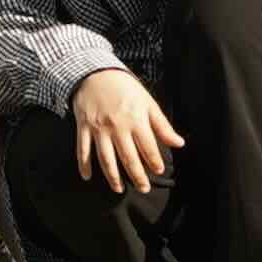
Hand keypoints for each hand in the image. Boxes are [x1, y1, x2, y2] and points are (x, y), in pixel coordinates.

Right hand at [72, 65, 182, 193]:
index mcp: (135, 120)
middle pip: (128, 157)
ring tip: (119, 189)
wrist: (94, 71)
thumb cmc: (124, 87)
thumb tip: (179, 143)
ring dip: (112, 177)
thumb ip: (162, 125)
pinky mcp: (83, 127)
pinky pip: (82, 150)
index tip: (158, 171)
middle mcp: (117, 127)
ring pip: (105, 158)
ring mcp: (98, 128)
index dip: (154, 161)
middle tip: (144, 189)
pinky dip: (84, 165)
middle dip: (137, 176)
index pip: (148, 147)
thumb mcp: (148, 102)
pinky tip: (87, 177)